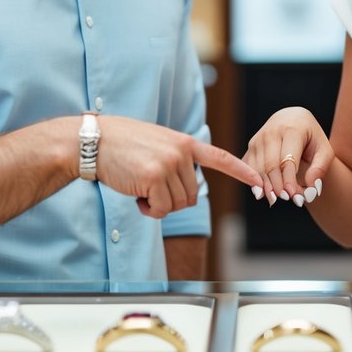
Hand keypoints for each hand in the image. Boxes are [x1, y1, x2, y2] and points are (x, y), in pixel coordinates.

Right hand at [93, 116, 262, 217]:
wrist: (93, 141)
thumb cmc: (121, 145)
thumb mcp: (157, 145)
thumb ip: (176, 161)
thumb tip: (187, 192)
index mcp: (184, 142)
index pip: (220, 157)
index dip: (241, 171)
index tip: (259, 182)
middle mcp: (181, 152)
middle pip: (191, 196)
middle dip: (171, 200)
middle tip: (148, 187)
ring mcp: (169, 164)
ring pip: (177, 205)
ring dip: (157, 205)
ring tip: (139, 185)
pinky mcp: (154, 178)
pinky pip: (161, 209)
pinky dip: (147, 209)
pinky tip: (134, 193)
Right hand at [242, 107, 333, 206]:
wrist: (293, 120)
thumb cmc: (311, 138)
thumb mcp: (324, 149)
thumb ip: (321, 168)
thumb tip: (312, 187)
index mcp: (292, 129)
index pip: (288, 160)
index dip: (290, 181)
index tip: (295, 197)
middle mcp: (272, 131)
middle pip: (271, 165)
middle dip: (278, 186)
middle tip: (287, 199)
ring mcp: (259, 137)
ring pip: (258, 168)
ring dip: (266, 186)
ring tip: (276, 199)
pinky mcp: (252, 145)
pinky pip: (250, 167)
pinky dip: (255, 181)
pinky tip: (263, 193)